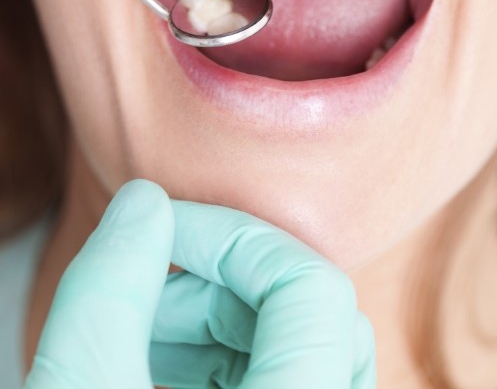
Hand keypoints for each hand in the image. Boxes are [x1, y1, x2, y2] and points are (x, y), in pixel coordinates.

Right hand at [24, 180, 375, 388]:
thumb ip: (107, 290)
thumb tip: (142, 204)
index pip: (309, 286)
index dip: (230, 237)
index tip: (159, 232)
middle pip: (309, 306)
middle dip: (218, 274)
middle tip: (146, 280)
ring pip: (302, 339)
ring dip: (222, 311)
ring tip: (147, 327)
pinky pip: (289, 372)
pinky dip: (229, 350)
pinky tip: (165, 364)